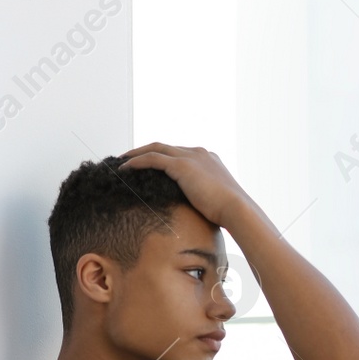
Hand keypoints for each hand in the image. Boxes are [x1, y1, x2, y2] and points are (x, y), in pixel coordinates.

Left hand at [118, 142, 260, 229]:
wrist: (237, 209)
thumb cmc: (230, 213)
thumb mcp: (216, 202)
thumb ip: (205, 199)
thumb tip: (200, 213)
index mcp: (208, 159)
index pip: (179, 153)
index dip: (162, 157)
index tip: (149, 164)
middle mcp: (199, 153)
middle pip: (165, 146)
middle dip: (145, 151)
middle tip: (128, 159)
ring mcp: (190, 157)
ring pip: (155, 148)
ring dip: (136, 153)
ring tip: (121, 162)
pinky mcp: (182, 165)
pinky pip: (152, 158)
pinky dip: (136, 161)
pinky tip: (125, 168)